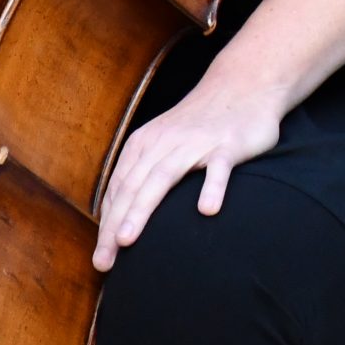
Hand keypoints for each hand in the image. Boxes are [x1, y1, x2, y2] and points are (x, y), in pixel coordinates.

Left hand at [92, 77, 284, 271]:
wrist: (243, 82)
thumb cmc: (200, 123)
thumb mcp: (165, 141)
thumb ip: (144, 173)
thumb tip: (120, 216)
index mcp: (145, 143)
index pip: (119, 189)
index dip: (107, 225)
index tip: (101, 260)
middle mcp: (165, 142)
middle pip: (133, 186)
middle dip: (114, 225)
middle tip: (104, 262)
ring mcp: (197, 142)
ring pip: (163, 177)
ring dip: (142, 209)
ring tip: (127, 241)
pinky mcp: (229, 144)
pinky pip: (218, 168)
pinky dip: (212, 187)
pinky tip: (207, 210)